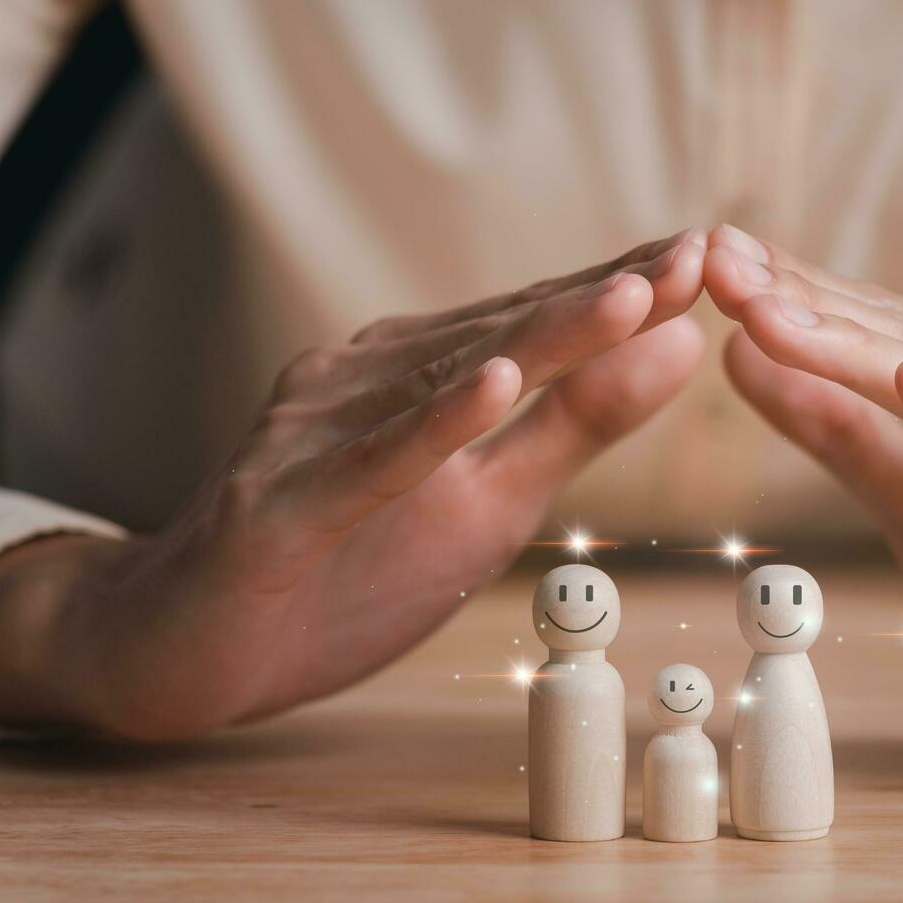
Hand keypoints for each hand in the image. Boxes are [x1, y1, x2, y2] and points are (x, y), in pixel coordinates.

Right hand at [0, 231, 708, 739]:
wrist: (181, 651)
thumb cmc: (340, 572)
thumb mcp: (486, 503)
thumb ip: (574, 426)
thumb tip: (678, 343)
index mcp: (420, 377)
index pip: (540, 324)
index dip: (629, 290)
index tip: (720, 253)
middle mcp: (365, 379)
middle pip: (503, 331)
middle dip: (607, 293)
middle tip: (702, 251)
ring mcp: (314, 436)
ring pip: (443, 381)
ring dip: (539, 336)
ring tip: (631, 295)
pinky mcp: (277, 508)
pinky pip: (364, 464)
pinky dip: (427, 426)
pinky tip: (488, 385)